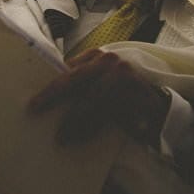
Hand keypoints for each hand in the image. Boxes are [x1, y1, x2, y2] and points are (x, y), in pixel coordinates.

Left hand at [28, 49, 170, 146]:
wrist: (159, 107)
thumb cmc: (124, 96)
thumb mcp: (101, 84)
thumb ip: (82, 84)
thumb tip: (50, 97)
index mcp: (98, 56)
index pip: (68, 69)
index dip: (50, 85)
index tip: (33, 100)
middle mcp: (109, 61)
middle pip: (74, 79)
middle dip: (53, 96)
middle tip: (35, 109)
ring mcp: (122, 75)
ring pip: (89, 99)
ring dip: (73, 121)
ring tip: (61, 137)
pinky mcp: (132, 94)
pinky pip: (105, 113)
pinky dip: (90, 127)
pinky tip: (79, 137)